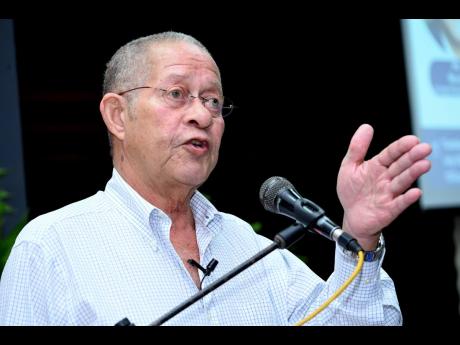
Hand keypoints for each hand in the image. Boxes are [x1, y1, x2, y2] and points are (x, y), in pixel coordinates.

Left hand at [337, 124, 431, 249]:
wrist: (352, 216)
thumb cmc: (352, 191)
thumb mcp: (349, 166)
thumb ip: (357, 148)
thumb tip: (366, 127)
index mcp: (377, 166)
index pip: (391, 154)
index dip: (401, 147)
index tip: (412, 140)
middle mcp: (386, 178)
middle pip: (400, 166)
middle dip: (412, 157)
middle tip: (425, 148)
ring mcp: (389, 193)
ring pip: (402, 182)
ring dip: (413, 173)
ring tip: (425, 164)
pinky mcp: (389, 209)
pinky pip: (399, 203)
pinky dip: (407, 198)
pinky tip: (415, 192)